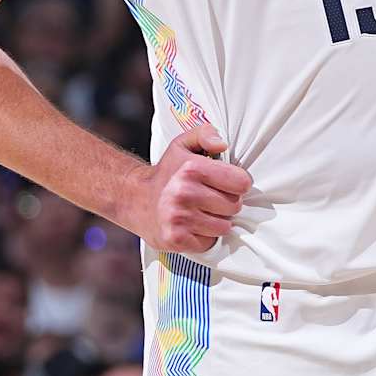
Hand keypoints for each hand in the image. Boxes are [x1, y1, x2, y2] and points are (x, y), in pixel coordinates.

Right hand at [123, 125, 251, 254]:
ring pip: (224, 227)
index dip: (238, 183)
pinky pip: (209, 242)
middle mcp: (184, 193)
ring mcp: (179, 218)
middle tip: (211, 198)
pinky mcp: (176, 239)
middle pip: (235, 206)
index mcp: (192, 169)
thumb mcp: (184, 144)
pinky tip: (193, 225)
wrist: (135, 199)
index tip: (227, 183)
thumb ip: (206, 133)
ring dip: (217, 221)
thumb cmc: (168, 172)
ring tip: (202, 211)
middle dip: (227, 202)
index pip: (241, 182)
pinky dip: (205, 236)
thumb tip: (222, 144)